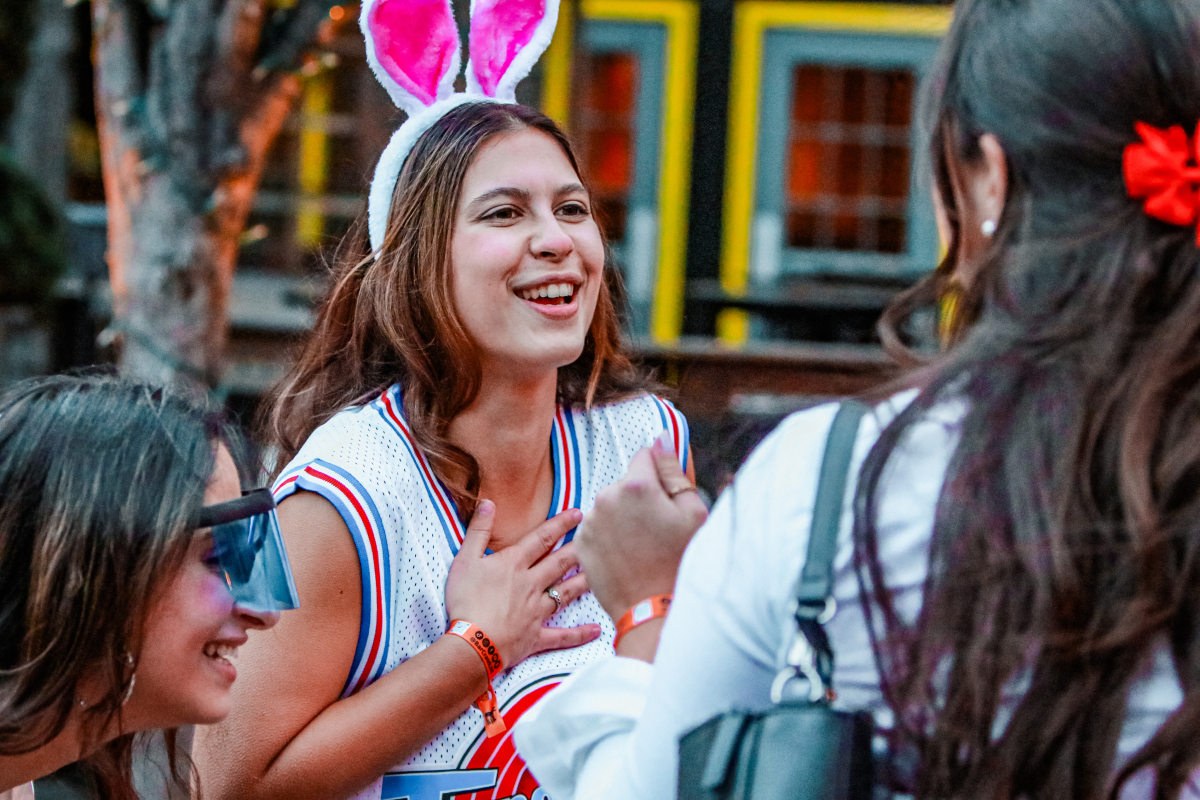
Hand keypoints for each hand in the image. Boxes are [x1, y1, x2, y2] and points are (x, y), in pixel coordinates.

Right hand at [445, 502, 600, 669]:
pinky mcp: (536, 636)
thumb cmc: (464, 601)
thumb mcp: (464, 560)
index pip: (542, 538)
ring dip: (584, 582)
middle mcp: (531, 584)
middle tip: (597, 538)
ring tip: (602, 573)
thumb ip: (478, 531)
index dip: (561, 524)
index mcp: (514, 564)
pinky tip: (597, 630)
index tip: (578, 513)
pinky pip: (562, 635)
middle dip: (579, 548)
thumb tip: (489, 503)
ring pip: (566, 593)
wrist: (471, 642)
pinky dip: (579, 634)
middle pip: (560, 563)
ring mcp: (536, 611)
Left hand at [576, 435, 707, 623]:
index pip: (645, 456)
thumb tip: (659, 439)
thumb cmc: (679, 560)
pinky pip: (598, 528)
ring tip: (643, 545)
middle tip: (658, 528)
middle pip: (626, 482)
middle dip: (640, 497)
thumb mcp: (691, 511)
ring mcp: (591, 522)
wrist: (653, 609)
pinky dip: (610, 536)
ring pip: (611, 506)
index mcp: (636, 484)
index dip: (659, 474)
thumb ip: (672, 470)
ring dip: (623, 516)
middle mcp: (606, 497)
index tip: (665, 497)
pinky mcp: (581, 544)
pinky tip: (627, 555)